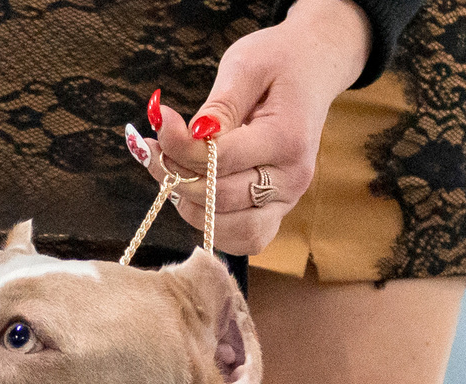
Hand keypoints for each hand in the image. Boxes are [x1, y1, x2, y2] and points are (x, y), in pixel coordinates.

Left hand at [147, 0, 369, 255]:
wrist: (314, 68)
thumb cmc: (277, 62)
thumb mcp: (245, 67)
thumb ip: (218, 107)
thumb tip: (186, 136)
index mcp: (287, 139)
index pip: (221, 159)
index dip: (180, 147)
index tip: (156, 123)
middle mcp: (292, 178)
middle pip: (221, 199)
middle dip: (177, 176)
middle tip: (151, 150)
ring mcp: (287, 200)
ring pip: (230, 230)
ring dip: (191, 207)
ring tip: (172, 172)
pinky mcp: (278, 210)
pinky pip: (243, 238)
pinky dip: (212, 225)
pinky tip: (193, 193)